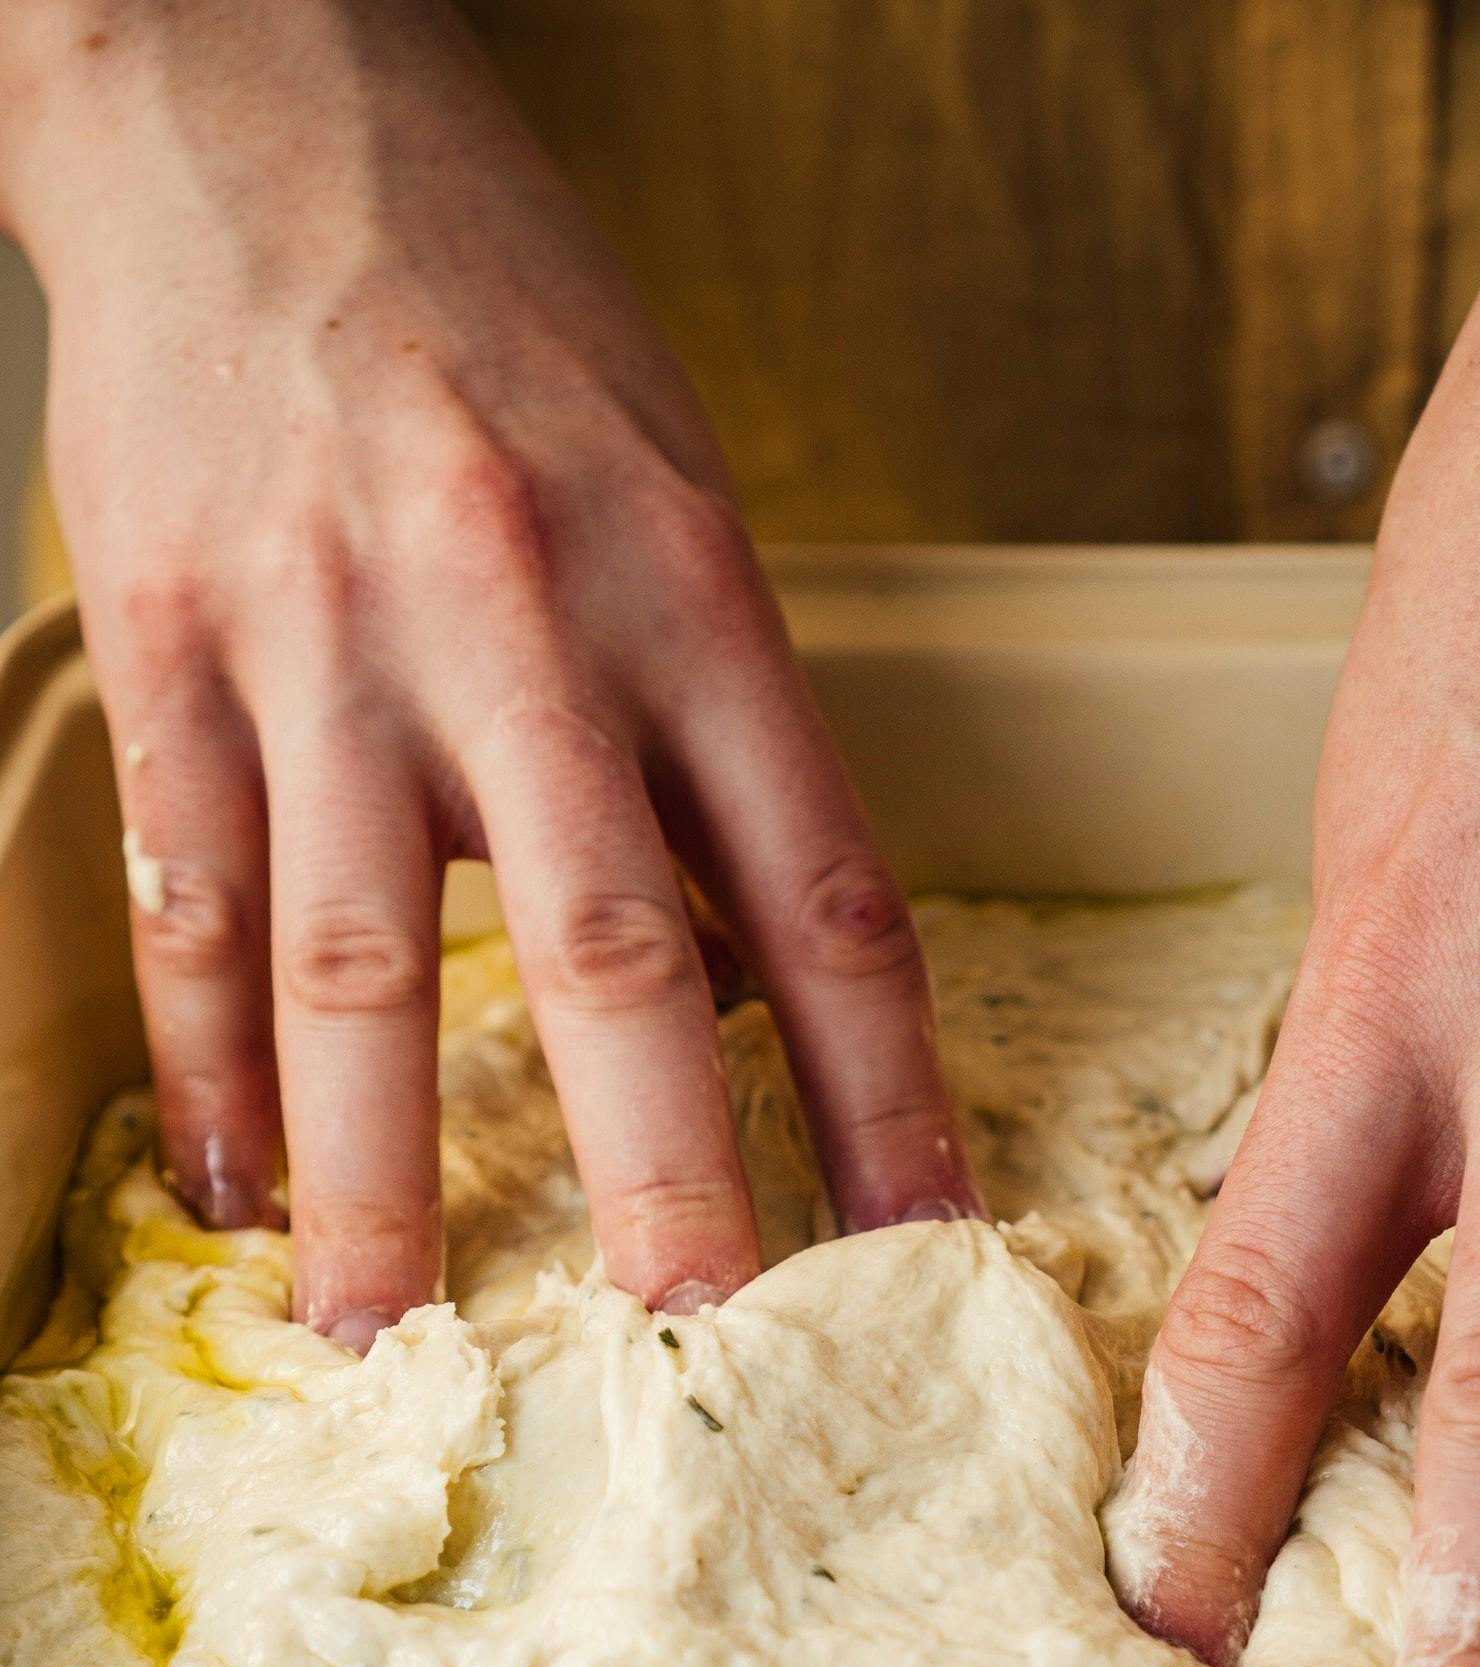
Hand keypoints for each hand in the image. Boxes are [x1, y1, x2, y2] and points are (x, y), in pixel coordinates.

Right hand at [0, 0, 975, 1344]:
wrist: (255, 95)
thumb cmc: (502, 312)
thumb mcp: (679, 488)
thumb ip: (717, 730)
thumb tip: (759, 985)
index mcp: (690, 588)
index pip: (823, 890)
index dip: (887, 1088)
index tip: (929, 1243)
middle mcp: (520, 622)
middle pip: (614, 952)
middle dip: (666, 1170)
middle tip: (704, 1345)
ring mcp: (326, 637)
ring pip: (358, 958)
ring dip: (383, 1172)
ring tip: (390, 1334)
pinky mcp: (168, 639)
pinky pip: (190, 893)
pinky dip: (208, 1063)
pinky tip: (233, 1187)